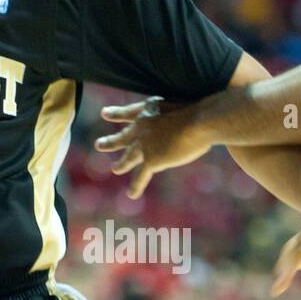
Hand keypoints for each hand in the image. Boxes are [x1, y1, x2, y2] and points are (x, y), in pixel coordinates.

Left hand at [94, 96, 210, 198]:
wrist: (199, 121)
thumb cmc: (201, 109)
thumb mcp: (186, 105)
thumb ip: (180, 114)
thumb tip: (192, 118)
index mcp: (149, 110)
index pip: (128, 112)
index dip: (116, 114)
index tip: (104, 114)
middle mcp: (142, 126)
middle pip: (123, 136)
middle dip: (111, 142)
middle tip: (99, 145)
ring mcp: (144, 144)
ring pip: (129, 157)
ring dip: (121, 164)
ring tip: (115, 169)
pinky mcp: (152, 160)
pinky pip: (141, 176)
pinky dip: (136, 186)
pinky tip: (131, 194)